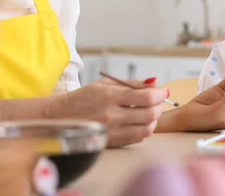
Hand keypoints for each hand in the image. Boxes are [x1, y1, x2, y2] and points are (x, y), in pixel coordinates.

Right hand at [49, 79, 167, 147]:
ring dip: (154, 120)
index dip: (160, 94)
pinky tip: (140, 122)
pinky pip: (136, 138)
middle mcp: (111, 115)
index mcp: (110, 96)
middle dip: (159, 106)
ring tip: (150, 111)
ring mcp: (111, 132)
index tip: (164, 90)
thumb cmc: (84, 97)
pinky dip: (144, 130)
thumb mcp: (106, 83)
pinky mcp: (110, 143)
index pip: (146, 97)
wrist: (60, 117)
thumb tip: (155, 82)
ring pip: (146, 129)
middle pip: (149, 114)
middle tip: (159, 101)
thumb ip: (132, 83)